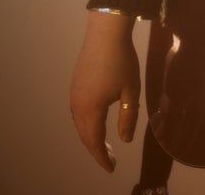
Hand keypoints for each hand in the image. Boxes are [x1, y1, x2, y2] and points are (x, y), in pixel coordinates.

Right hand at [69, 11, 140, 172]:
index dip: (102, 157)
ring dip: (91, 137)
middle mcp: (77, 105)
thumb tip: (124, 140)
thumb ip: (128, 117)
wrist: (105, 35)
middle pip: (85, 135)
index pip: (94, 141)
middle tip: (111, 160)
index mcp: (91, 109)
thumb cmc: (122, 62)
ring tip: (106, 145)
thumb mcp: (131, 92)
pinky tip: (96, 123)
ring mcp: (73, 94)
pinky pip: (78, 113)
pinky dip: (87, 124)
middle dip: (97, 150)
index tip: (111, 168)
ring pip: (79, 124)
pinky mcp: (75, 86)